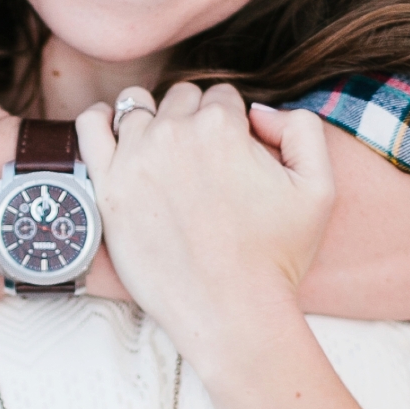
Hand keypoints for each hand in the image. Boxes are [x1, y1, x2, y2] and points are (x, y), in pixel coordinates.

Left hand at [77, 83, 333, 343]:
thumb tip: (259, 112)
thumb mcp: (319, 187)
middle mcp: (175, 133)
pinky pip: (90, 127)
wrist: (231, 311)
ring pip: (138, 109)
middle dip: (194, 120)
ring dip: (153, 122)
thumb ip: (302, 128)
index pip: (222, 97)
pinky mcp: (108, 186)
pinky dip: (101, 121)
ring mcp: (135, 158)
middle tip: (202, 164)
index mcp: (223, 126)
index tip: (232, 154)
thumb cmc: (276, 257)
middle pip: (181, 99)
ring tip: (164, 156)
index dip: (232, 123)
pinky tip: (113, 132)